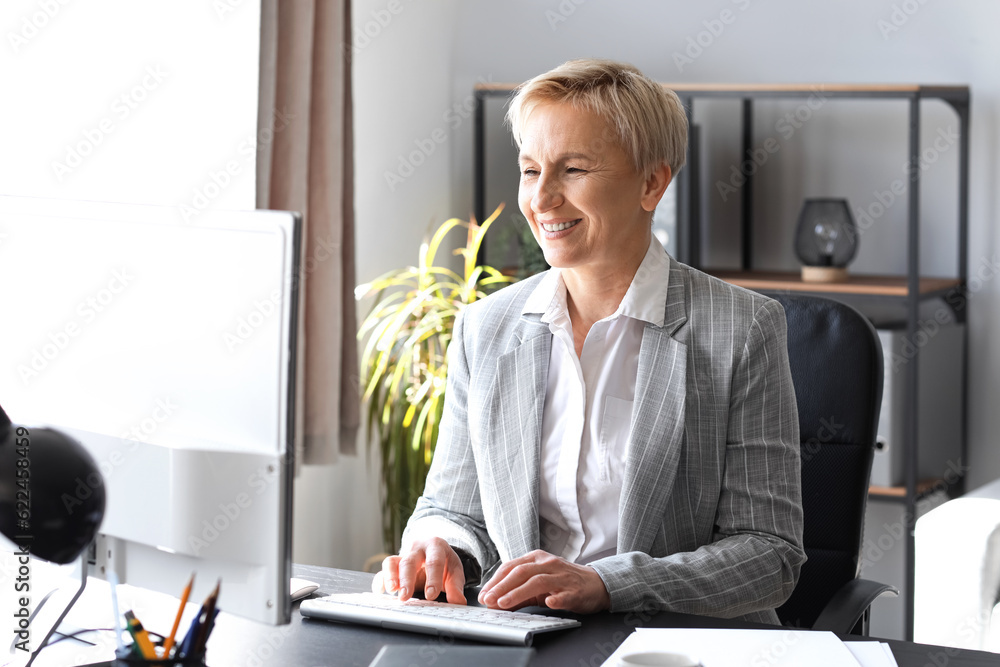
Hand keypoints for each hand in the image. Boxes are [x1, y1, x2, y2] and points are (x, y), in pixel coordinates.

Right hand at [371, 537, 466, 603]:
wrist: (434, 550)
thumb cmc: (444, 561)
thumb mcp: (454, 570)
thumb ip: (456, 586)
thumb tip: (458, 601)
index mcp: (435, 547)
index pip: (434, 561)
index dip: (433, 578)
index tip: (431, 595)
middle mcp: (417, 549)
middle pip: (409, 561)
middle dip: (406, 579)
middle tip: (405, 596)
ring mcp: (403, 555)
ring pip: (392, 562)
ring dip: (390, 577)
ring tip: (392, 591)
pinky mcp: (394, 564)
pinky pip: (384, 570)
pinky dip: (380, 580)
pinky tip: (380, 591)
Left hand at [477, 550, 610, 613]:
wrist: (596, 583)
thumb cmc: (563, 582)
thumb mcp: (538, 584)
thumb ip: (519, 592)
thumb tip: (496, 602)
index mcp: (537, 558)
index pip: (511, 566)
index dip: (495, 580)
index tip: (483, 594)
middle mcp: (548, 564)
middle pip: (521, 572)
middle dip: (502, 587)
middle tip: (488, 600)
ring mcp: (562, 576)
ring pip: (538, 581)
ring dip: (519, 593)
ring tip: (504, 603)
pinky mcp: (575, 590)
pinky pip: (564, 594)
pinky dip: (556, 598)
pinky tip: (548, 603)